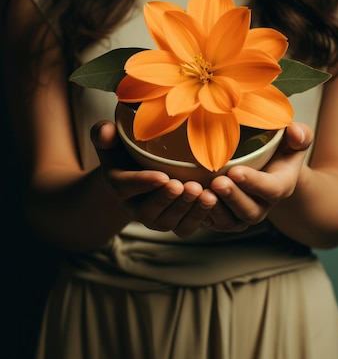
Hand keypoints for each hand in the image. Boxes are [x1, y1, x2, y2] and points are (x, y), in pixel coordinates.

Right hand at [91, 121, 217, 236]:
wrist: (140, 171)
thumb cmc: (126, 151)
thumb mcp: (111, 140)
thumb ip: (103, 134)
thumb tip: (106, 130)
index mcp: (118, 184)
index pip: (126, 187)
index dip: (143, 183)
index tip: (162, 176)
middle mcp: (135, 207)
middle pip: (148, 211)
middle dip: (168, 200)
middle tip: (185, 186)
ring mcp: (156, 218)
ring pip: (169, 222)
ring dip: (187, 209)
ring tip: (203, 193)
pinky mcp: (174, 222)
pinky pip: (185, 228)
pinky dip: (200, 218)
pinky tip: (212, 201)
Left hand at [203, 123, 313, 232]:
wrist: (268, 170)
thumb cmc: (279, 151)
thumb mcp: (293, 139)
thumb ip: (300, 135)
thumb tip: (295, 133)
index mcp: (281, 186)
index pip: (271, 189)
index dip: (253, 182)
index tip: (235, 171)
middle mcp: (263, 205)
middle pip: (249, 210)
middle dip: (232, 197)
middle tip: (216, 182)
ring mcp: (242, 214)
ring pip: (230, 221)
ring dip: (215, 209)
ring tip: (201, 192)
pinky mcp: (225, 218)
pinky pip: (213, 224)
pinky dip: (200, 215)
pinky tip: (189, 200)